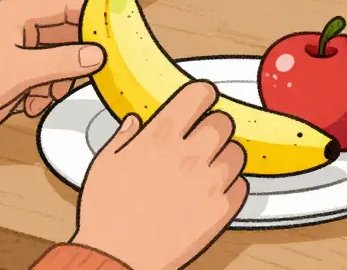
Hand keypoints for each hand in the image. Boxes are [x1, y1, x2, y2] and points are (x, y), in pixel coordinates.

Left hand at [0, 0, 105, 141]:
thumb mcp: (19, 70)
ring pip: (60, 61)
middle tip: (86, 77)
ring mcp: (19, 51)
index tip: (117, 36)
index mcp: (20, 13)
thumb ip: (62, 61)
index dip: (94, 18)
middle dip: (77, 59)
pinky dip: (44, 92)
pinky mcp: (16, 73)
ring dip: (59, 81)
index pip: (69, 6)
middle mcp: (21, 28)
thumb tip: (96, 55)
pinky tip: (29, 104)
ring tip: (43, 95)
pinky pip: (46, 78)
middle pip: (69, 36)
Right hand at [71, 81, 247, 269]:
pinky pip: (242, 186)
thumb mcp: (104, 164)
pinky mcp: (220, 211)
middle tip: (203, 137)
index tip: (202, 98)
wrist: (116, 259)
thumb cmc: (106, 212)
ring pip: (237, 152)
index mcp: (159, 137)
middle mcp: (189, 154)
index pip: (199, 94)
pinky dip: (232, 186)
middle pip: (224, 122)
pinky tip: (214, 190)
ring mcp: (209, 183)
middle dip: (214, 125)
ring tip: (209, 166)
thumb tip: (136, 121)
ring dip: (225, 155)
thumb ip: (124, 137)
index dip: (203, 93)